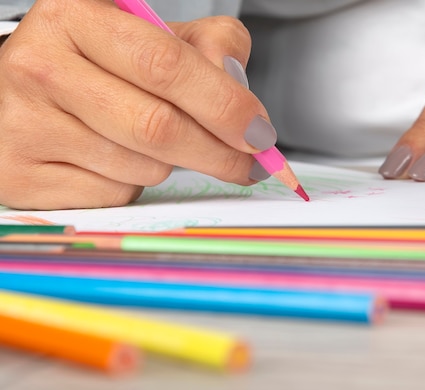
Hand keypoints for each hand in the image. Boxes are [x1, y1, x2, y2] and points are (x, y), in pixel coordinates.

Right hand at [0, 0, 272, 209]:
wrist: (22, 94)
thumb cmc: (97, 65)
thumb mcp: (152, 36)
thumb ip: (210, 48)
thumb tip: (243, 103)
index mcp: (76, 17)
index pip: (166, 65)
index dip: (224, 104)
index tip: (259, 133)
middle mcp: (40, 66)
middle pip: (157, 126)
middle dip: (219, 153)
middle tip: (247, 163)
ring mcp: (23, 125)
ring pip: (140, 167)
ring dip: (170, 165)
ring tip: (155, 143)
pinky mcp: (21, 176)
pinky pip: (112, 195)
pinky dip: (133, 186)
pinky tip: (117, 161)